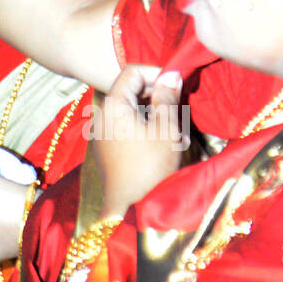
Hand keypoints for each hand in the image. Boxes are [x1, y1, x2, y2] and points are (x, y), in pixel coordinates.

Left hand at [90, 64, 186, 217]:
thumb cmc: (151, 166)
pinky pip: (127, 128)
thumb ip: (167, 97)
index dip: (156, 74)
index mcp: (112, 104)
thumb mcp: (166, 128)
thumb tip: (171, 73)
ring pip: (132, 111)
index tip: (177, 87)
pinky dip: (146, 129)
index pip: (132, 72)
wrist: (133, 209)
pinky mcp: (108, 149)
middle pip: (131, 90)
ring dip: (155, 115)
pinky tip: (166, 145)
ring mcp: (103, 133)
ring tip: (178, 133)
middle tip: (180, 113)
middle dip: (157, 96)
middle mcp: (102, 115)